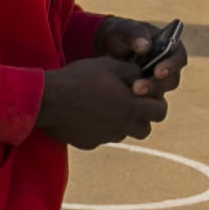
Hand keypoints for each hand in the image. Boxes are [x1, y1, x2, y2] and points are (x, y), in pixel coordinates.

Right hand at [36, 56, 163, 149]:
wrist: (48, 99)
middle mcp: (121, 127)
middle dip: (142, 117)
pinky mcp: (90, 143)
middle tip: (129, 103)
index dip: (157, 102)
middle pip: (145, 129)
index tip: (145, 94)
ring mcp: (105, 137)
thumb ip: (133, 72)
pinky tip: (87, 113)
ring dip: (121, 123)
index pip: (160, 112)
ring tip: (106, 106)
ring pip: (124, 134)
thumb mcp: (109, 66)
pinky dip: (101, 128)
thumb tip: (143, 78)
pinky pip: (103, 137)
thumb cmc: (80, 78)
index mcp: (130, 107)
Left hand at [94, 14, 183, 96]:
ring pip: (160, 92)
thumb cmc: (122, 34)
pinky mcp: (148, 91)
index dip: (171, 66)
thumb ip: (136, 34)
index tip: (158, 72)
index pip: (179, 58)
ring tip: (132, 92)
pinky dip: (140, 100)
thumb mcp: (126, 29)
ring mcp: (158, 80)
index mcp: (170, 47)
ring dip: (148, 94)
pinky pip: (148, 100)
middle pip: (172, 80)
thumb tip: (145, 47)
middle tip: (139, 88)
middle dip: (156, 85)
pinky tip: (127, 99)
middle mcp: (168, 66)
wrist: (107, 46)